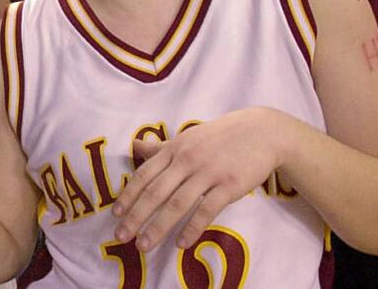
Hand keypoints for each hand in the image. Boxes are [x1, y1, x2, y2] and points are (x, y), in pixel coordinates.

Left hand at [111, 108, 289, 251]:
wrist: (261, 132)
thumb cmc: (220, 138)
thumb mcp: (187, 138)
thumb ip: (161, 147)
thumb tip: (135, 146)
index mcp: (174, 149)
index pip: (144, 175)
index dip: (129, 195)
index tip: (115, 214)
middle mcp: (186, 160)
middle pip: (155, 192)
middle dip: (136, 216)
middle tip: (121, 236)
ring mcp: (208, 172)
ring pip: (177, 204)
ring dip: (158, 227)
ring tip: (144, 245)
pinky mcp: (229, 185)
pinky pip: (206, 210)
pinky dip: (192, 228)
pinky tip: (181, 243)